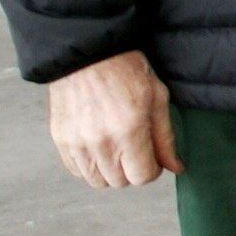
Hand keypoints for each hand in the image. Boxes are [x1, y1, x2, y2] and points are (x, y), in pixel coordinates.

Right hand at [46, 50, 181, 188]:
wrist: (87, 53)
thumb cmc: (126, 70)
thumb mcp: (157, 98)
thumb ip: (165, 138)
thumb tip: (175, 167)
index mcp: (128, 131)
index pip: (141, 177)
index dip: (151, 170)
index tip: (152, 157)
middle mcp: (100, 142)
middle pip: (120, 182)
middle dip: (131, 170)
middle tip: (134, 148)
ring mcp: (76, 143)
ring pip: (97, 181)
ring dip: (110, 171)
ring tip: (115, 147)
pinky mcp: (60, 139)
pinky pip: (76, 170)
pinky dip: (89, 165)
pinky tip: (97, 146)